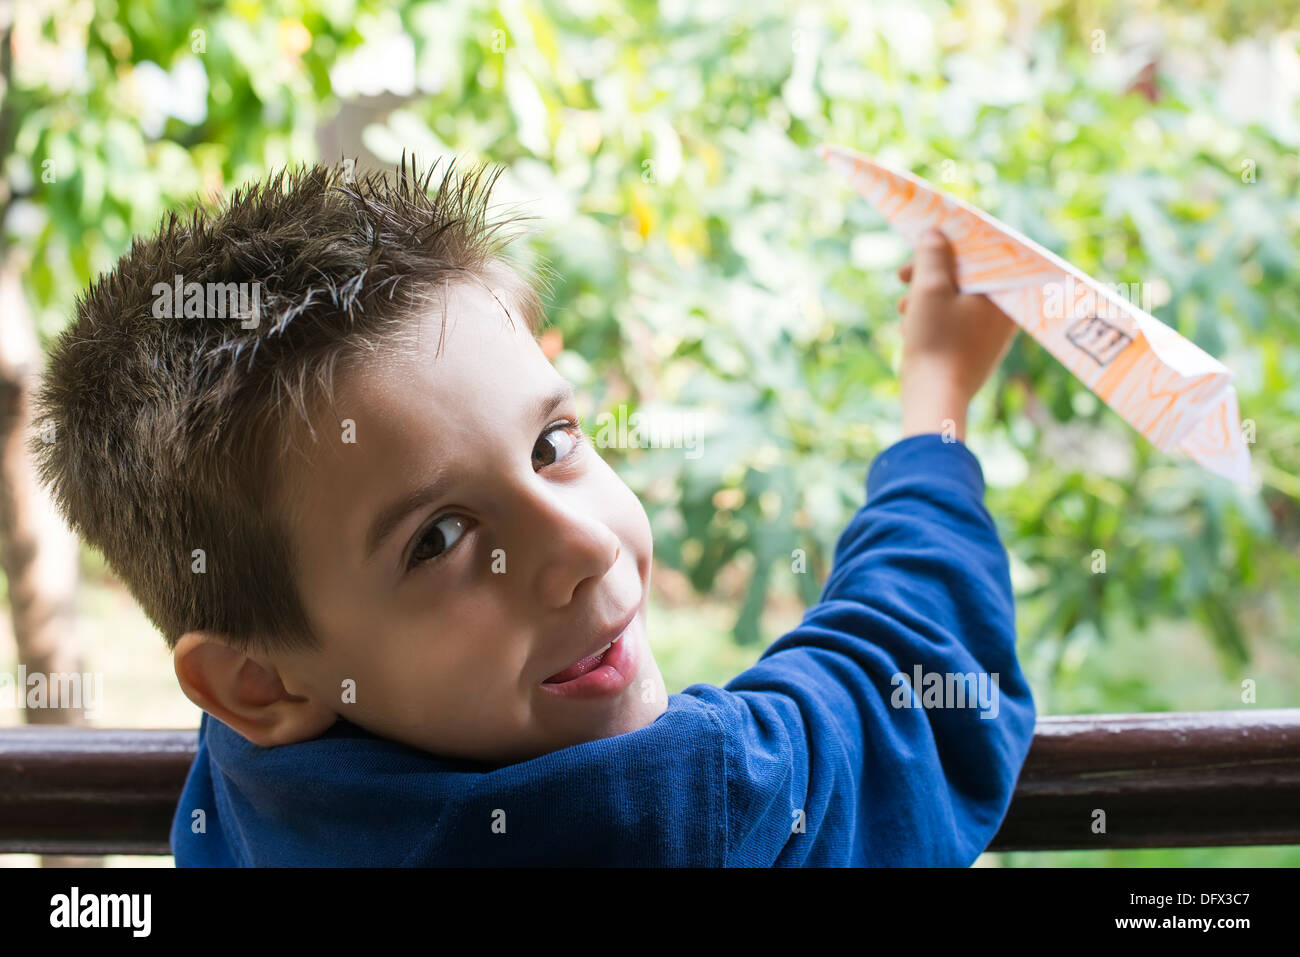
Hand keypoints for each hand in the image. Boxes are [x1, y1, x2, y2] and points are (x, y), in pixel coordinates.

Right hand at [896, 228, 1017, 439]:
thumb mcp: (929, 288)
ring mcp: (992, 337)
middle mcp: (1006, 314)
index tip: (924, 244)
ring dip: (926, 298)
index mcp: (1005, 293)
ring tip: (902, 310)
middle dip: (931, 274)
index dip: (950, 243)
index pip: (983, 252)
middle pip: (967, 277)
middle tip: (902, 277)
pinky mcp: (976, 354)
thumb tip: (934, 234)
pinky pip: (955, 324)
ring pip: (957, 301)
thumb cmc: (936, 340)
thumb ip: (932, 254)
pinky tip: (909, 330)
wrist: (935, 399)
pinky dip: (932, 319)